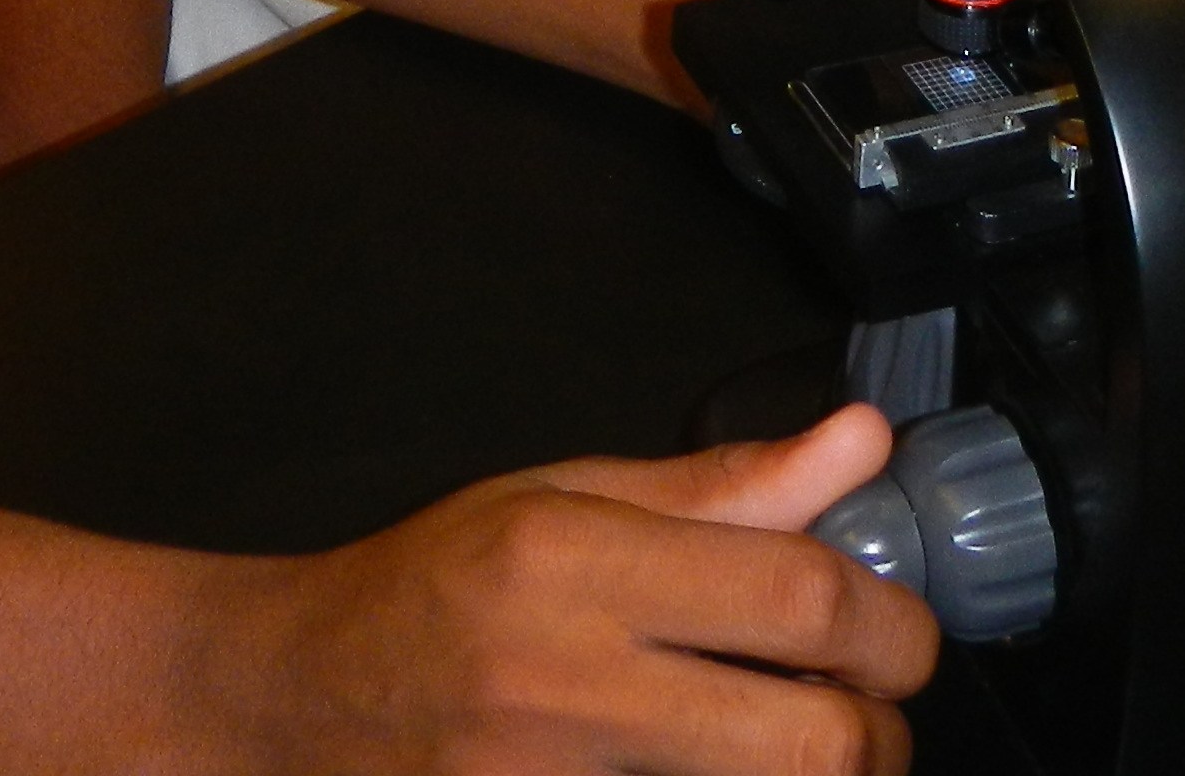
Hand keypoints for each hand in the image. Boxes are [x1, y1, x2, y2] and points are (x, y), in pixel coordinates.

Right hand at [184, 402, 935, 775]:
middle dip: (875, 737)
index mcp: (574, 561)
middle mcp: (564, 682)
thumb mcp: (562, 499)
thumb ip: (722, 491)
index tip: (899, 636)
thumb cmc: (428, 594)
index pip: (799, 599)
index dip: (891, 627)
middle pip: (812, 744)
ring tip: (791, 748)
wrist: (285, 705)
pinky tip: (707, 770)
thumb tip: (860, 441)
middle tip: (863, 716)